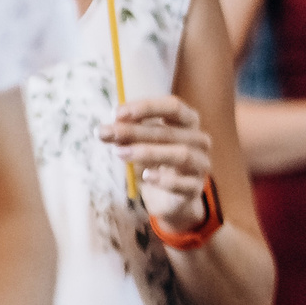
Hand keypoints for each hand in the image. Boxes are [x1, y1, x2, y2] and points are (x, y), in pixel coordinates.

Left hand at [99, 95, 213, 234]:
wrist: (168, 197)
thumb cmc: (154, 160)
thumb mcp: (138, 142)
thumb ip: (125, 134)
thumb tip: (104, 130)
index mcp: (188, 122)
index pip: (173, 107)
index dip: (146, 107)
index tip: (116, 113)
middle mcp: (199, 140)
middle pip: (170, 131)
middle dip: (135, 131)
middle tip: (106, 133)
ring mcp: (201, 164)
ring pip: (181, 154)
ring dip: (148, 152)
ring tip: (120, 153)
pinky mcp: (196, 188)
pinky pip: (184, 183)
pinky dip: (165, 179)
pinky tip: (147, 176)